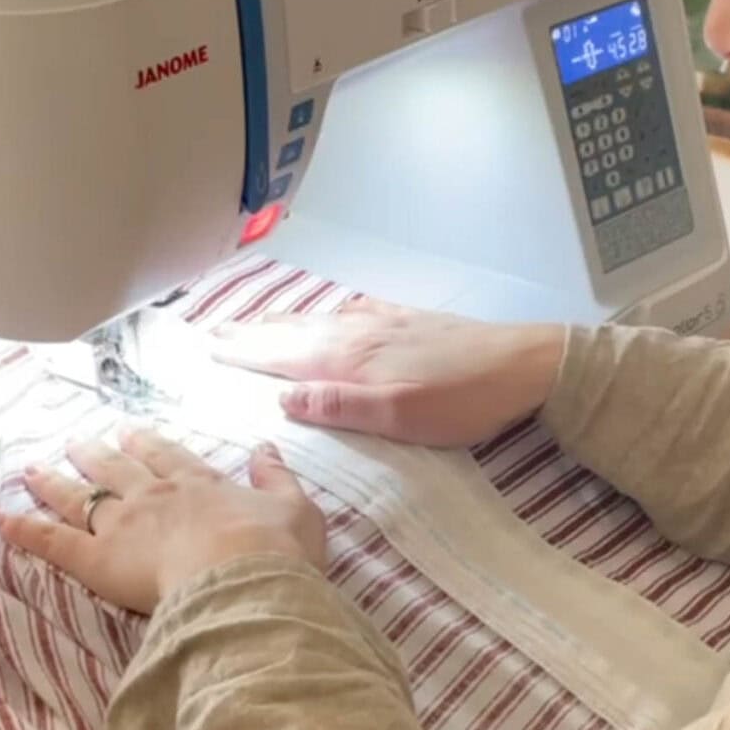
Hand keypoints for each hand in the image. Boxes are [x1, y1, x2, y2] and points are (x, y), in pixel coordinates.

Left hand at [0, 429, 325, 614]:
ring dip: (57, 480)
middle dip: (99, 453)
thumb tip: (265, 445)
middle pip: (120, 469)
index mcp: (200, 484)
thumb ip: (276, 476)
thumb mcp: (295, 506)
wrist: (243, 576)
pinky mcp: (97, 558)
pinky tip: (2, 518)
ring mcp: (124, 523)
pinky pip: (54, 541)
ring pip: (83, 497)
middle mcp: (157, 495)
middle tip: (80, 440)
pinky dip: (27, 529)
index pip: (170, 457)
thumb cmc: (276, 549)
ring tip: (34, 467)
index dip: (150, 444)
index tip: (133, 431)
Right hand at [208, 298, 564, 447]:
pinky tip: (329, 314)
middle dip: (251, 333)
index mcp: (350, 358)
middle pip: (293, 331)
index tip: (207, 347)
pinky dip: (323, 315)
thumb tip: (281, 399)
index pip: (283, 355)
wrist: (523, 364)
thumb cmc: (462, 400)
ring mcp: (383, 322)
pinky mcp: (406, 320)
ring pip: (318, 320)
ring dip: (281, 322)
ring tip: (253, 322)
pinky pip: (348, 314)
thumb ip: (339, 406)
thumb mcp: (398, 416)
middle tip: (212, 331)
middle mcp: (359, 332)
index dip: (245, 352)